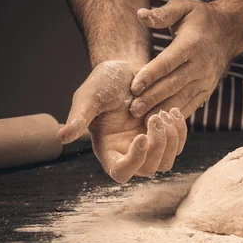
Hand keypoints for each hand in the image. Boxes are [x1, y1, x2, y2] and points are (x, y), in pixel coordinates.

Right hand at [57, 61, 187, 182]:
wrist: (124, 69)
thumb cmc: (102, 83)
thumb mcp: (88, 97)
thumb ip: (78, 117)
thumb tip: (62, 137)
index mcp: (108, 149)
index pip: (121, 172)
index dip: (134, 161)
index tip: (141, 136)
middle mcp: (129, 153)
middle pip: (149, 169)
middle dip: (157, 145)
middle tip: (155, 116)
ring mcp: (149, 147)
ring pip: (167, 162)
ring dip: (171, 139)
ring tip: (165, 112)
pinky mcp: (164, 137)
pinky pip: (177, 145)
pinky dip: (180, 131)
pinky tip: (174, 111)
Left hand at [129, 0, 238, 119]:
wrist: (229, 32)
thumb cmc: (200, 19)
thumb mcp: (184, 7)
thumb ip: (163, 13)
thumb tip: (141, 14)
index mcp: (192, 44)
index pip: (169, 62)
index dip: (151, 75)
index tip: (134, 86)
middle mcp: (200, 64)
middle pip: (173, 84)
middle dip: (153, 98)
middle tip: (133, 109)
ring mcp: (206, 79)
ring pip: (182, 98)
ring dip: (162, 110)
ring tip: (144, 121)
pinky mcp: (207, 90)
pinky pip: (191, 104)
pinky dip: (177, 114)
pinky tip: (162, 122)